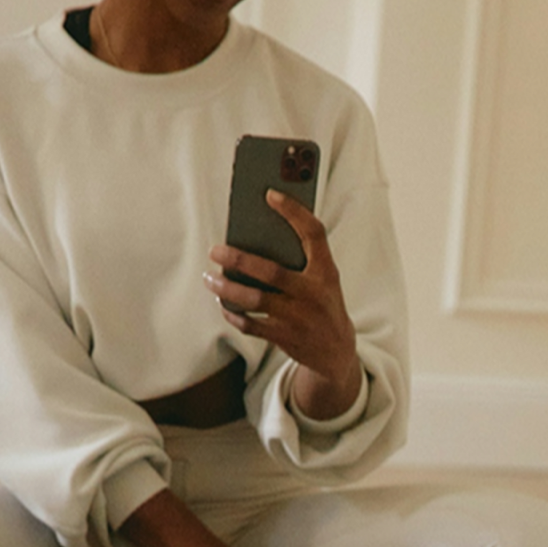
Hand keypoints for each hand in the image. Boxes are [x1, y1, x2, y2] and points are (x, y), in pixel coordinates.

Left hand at [204, 190, 363, 417]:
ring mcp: (299, 318)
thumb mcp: (325, 279)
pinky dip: (233, 314)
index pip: (314, 234)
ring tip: (210, 278)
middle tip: (216, 250)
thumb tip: (256, 237)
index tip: (271, 194)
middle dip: (240, 260)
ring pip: (255, 301)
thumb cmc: (323, 303)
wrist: (336, 351)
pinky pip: (251, 325)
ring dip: (227, 289)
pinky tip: (223, 304)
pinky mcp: (285, 338)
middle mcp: (314, 293)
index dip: (294, 212)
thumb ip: (302, 259)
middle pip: (272, 272)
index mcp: (327, 271)